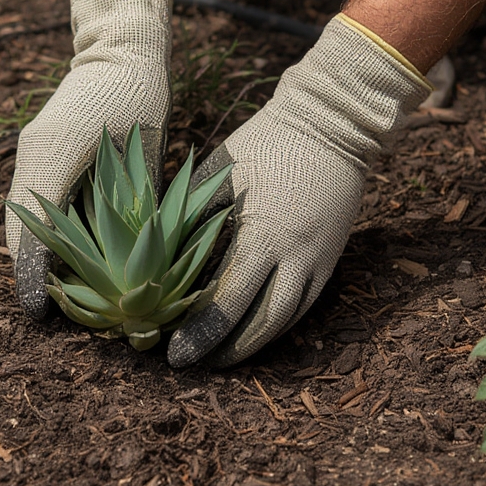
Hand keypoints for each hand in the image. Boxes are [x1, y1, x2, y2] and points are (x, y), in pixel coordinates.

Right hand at [6, 0, 172, 317]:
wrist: (118, 49)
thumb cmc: (137, 92)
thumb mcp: (142, 150)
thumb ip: (134, 202)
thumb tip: (137, 260)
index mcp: (53, 156)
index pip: (31, 231)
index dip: (33, 276)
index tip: (38, 311)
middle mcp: (33, 157)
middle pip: (20, 230)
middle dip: (31, 273)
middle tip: (50, 312)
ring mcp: (31, 153)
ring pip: (23, 219)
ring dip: (34, 255)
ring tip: (55, 294)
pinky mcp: (38, 152)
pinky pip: (33, 202)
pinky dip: (43, 232)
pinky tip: (63, 257)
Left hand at [167, 15, 431, 367]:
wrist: (333, 121)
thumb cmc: (265, 141)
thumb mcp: (217, 173)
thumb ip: (188, 215)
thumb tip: (153, 254)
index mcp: (262, 234)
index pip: (227, 301)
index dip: (200, 332)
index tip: (174, 353)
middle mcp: (295, 255)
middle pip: (260, 324)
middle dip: (226, 350)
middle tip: (195, 363)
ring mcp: (318, 259)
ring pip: (287, 321)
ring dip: (254, 345)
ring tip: (222, 358)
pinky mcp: (330, 256)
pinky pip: (305, 305)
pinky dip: (278, 324)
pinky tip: (255, 332)